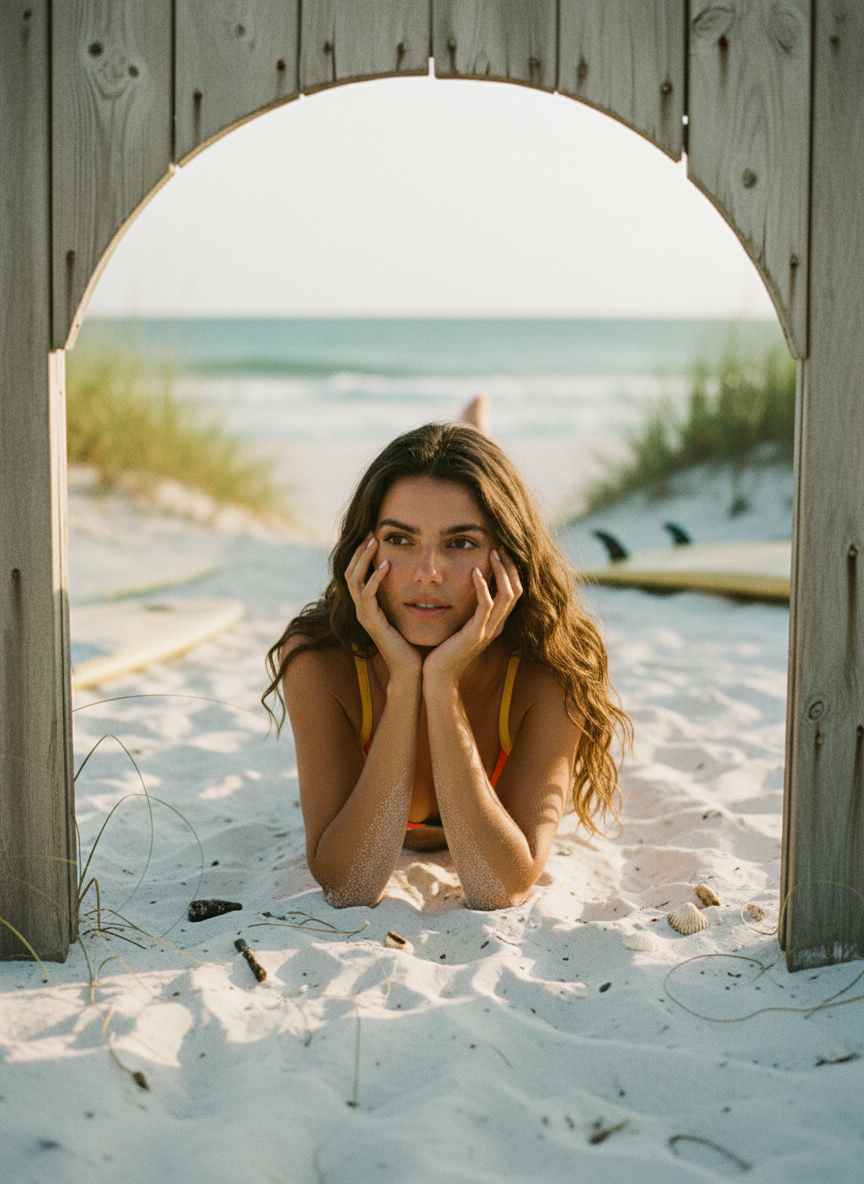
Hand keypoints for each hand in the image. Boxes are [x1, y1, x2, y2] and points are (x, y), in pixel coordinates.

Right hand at [345, 535, 421, 681]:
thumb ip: (404, 595)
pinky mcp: (373, 623)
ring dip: (363, 559)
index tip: (374, 537)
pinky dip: (374, 579)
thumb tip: (416, 577)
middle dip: (359, 552)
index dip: (362, 555)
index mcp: (368, 607)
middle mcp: (362, 610)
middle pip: (350, 573)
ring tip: (374, 542)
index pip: (356, 575)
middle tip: (371, 533)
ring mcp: (365, 617)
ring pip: (354, 581)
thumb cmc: (413, 643)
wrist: (412, 671)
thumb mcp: (406, 613)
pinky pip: (367, 595)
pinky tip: (385, 566)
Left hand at [422, 548, 522, 688]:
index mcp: (495, 624)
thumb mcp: (459, 627)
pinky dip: (483, 586)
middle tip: (500, 547)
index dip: (511, 571)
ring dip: (501, 571)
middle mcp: (496, 626)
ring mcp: (488, 630)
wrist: (436, 677)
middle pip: (517, 590)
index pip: (514, 592)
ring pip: (507, 595)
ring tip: (492, 553)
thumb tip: (461, 589)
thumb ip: (466, 611)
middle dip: (510, 566)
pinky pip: (486, 605)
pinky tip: (475, 572)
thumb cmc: (442, 651)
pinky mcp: (475, 634)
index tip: (500, 552)